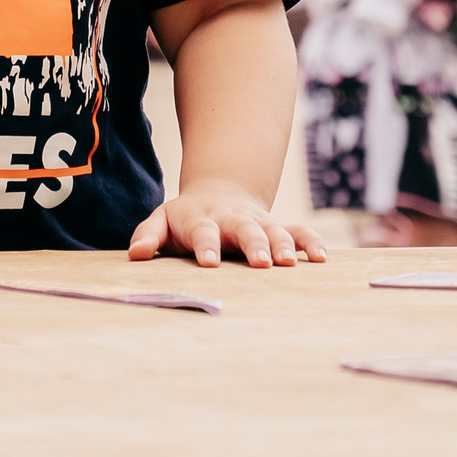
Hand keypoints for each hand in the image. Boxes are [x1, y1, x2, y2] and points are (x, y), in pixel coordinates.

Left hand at [127, 183, 328, 268]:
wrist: (218, 193)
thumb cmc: (185, 219)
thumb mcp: (162, 221)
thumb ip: (148, 235)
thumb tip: (135, 254)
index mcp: (201, 219)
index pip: (203, 232)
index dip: (206, 246)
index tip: (209, 263)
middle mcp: (232, 218)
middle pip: (244, 229)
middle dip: (254, 244)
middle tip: (262, 262)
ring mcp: (257, 221)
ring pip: (273, 230)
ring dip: (283, 244)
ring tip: (290, 262)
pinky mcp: (277, 227)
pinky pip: (297, 231)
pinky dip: (310, 241)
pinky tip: (321, 257)